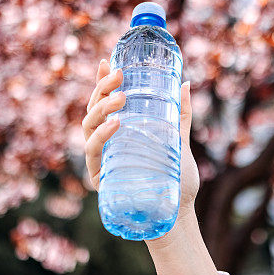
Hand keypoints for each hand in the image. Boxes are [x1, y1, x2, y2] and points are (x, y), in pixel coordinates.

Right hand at [82, 59, 200, 215]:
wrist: (178, 214)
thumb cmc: (175, 180)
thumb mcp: (179, 142)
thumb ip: (181, 115)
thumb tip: (185, 83)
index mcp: (118, 135)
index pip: (103, 103)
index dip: (101, 82)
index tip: (108, 60)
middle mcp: (104, 146)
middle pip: (92, 111)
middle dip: (102, 89)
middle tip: (119, 75)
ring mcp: (100, 162)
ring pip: (88, 129)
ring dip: (101, 109)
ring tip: (120, 98)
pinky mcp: (100, 180)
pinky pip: (93, 154)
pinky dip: (101, 137)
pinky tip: (115, 124)